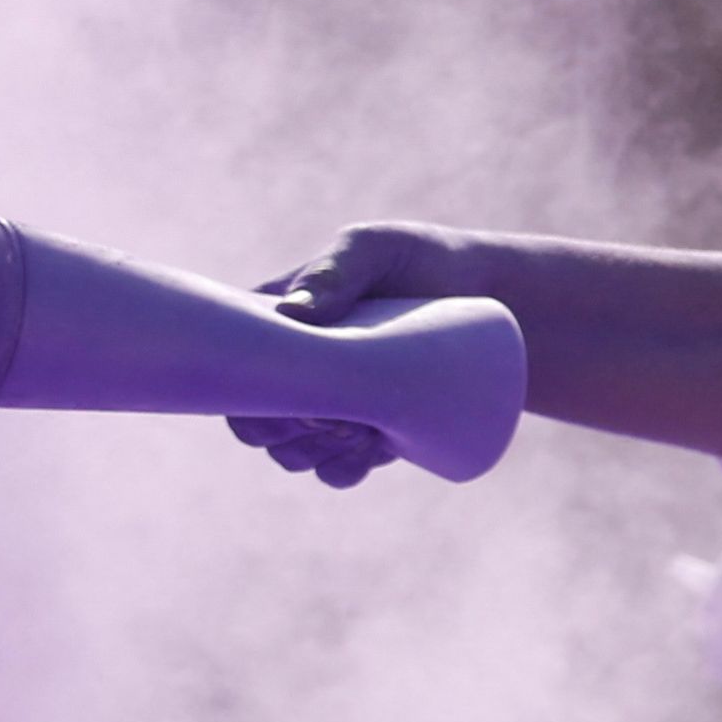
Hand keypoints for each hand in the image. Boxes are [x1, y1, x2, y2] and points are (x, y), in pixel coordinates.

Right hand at [224, 224, 483, 484]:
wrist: (488, 299)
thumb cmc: (419, 261)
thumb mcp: (372, 250)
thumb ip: (332, 274)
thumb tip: (292, 314)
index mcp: (274, 324)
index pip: (233, 371)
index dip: (253, 399)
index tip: (306, 396)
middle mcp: (293, 370)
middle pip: (255, 426)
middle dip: (291, 434)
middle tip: (343, 417)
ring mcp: (328, 404)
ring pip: (290, 454)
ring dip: (319, 454)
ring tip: (367, 428)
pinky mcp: (365, 431)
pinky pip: (333, 470)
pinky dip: (344, 469)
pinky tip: (376, 447)